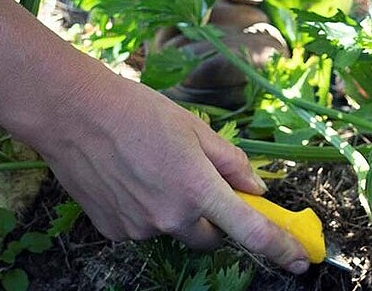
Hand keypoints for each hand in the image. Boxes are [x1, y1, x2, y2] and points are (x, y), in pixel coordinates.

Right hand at [0, 76, 309, 272]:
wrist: (71, 113)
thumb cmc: (136, 111)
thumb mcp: (195, 128)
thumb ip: (231, 162)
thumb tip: (257, 189)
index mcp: (198, 188)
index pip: (251, 231)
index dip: (280, 248)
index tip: (300, 259)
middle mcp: (171, 217)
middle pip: (211, 238)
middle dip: (215, 220)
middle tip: (202, 188)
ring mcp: (140, 228)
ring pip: (174, 230)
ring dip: (175, 211)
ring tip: (151, 170)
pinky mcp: (114, 231)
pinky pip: (144, 227)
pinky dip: (145, 210)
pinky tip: (128, 178)